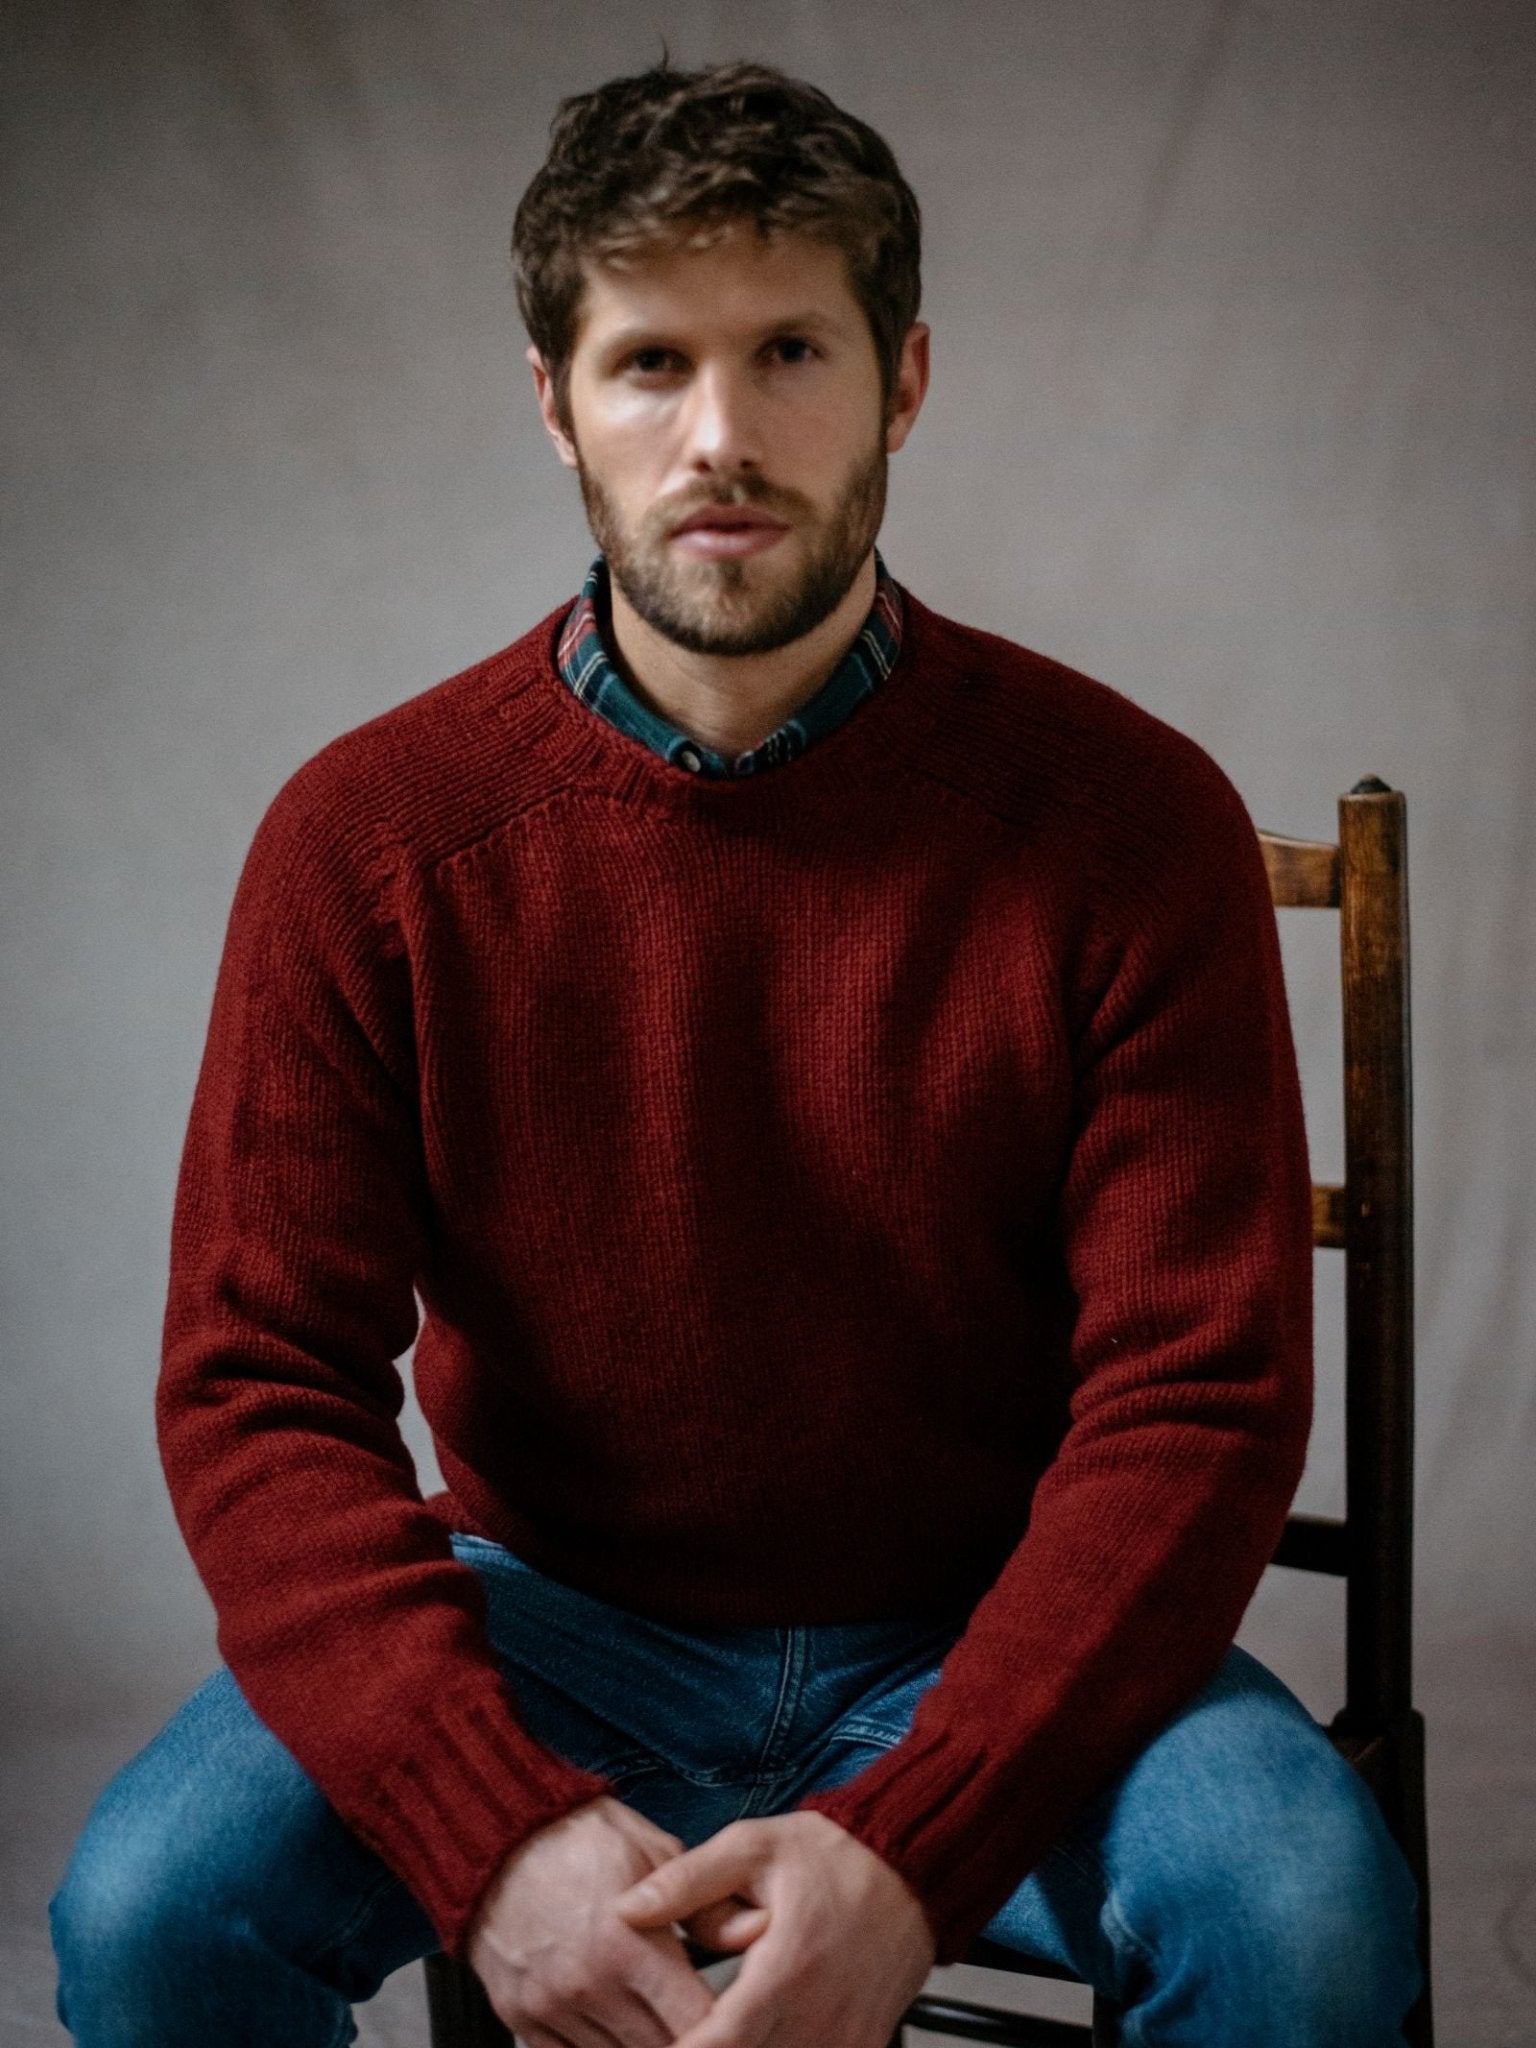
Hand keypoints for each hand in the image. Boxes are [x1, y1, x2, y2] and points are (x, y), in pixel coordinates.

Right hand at [467, 1794, 716, 2047]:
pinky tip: (614, 2024)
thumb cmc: (579, 1839)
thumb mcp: (655, 1851)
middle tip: (701, 2019)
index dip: (722, 2025)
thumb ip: (706, 1904)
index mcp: (627, 1945)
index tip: (734, 2018)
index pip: (694, 2021)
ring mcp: (552, 2007)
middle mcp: (589, 1986)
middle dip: (688, 2038)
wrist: (497, 1839)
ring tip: (656, 2017)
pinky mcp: (522, 2018)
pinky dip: (597, 2047)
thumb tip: (755, 1931)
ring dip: (642, 2043)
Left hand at [614, 1810, 936, 2047]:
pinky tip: (754, 2039)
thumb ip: (687, 1881)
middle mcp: (819, 2015)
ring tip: (708, 2035)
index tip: (648, 2047)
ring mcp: (846, 2038)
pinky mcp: (863, 2045)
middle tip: (673, 2035)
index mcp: (786, 1969)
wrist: (913, 1867)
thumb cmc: (834, 1855)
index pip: (722, 2043)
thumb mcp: (753, 1848)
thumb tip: (626, 1907)